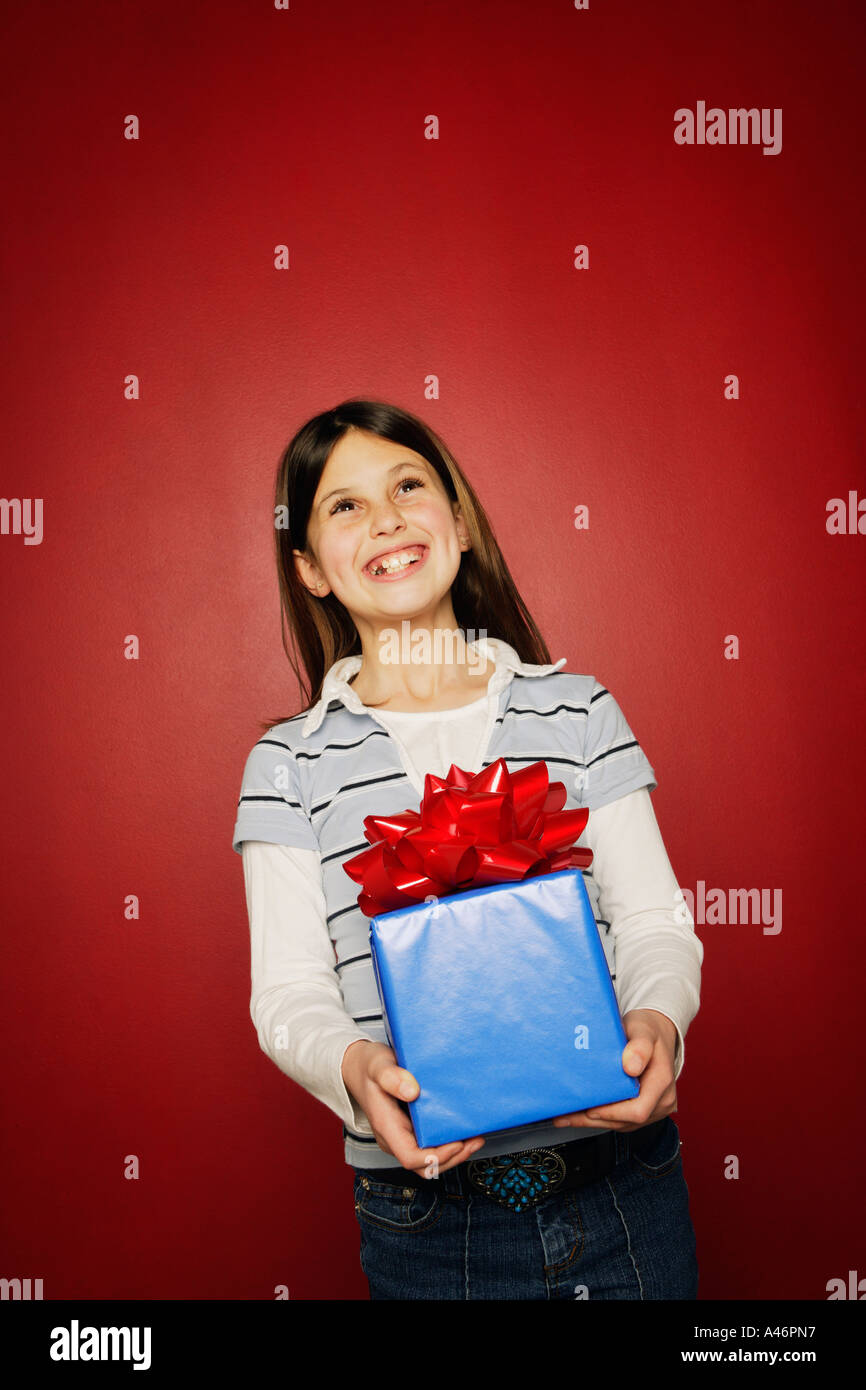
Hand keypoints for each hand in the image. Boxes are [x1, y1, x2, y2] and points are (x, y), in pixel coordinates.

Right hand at [341, 1040, 484, 1177]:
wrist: (357, 1067)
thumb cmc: (368, 1066)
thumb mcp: (378, 1065)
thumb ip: (392, 1077)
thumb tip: (413, 1091)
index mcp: (386, 1127)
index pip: (410, 1157)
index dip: (435, 1156)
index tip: (456, 1142)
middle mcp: (394, 1138)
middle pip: (424, 1165)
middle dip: (452, 1158)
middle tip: (475, 1139)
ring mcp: (401, 1136)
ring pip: (429, 1160)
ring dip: (454, 1154)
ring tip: (475, 1137)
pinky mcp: (409, 1130)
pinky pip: (429, 1146)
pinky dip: (448, 1144)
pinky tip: (463, 1130)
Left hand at [550, 1008, 678, 1132]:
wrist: (655, 1033)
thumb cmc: (648, 1031)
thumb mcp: (644, 1030)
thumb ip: (639, 1047)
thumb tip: (631, 1066)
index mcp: (662, 1082)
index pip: (638, 1110)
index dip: (612, 1113)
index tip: (590, 1108)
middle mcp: (661, 1100)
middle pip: (626, 1121)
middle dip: (594, 1119)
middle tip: (566, 1114)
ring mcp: (654, 1109)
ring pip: (621, 1124)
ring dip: (592, 1121)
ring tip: (566, 1116)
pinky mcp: (644, 1111)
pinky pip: (622, 1120)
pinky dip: (600, 1117)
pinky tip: (580, 1113)